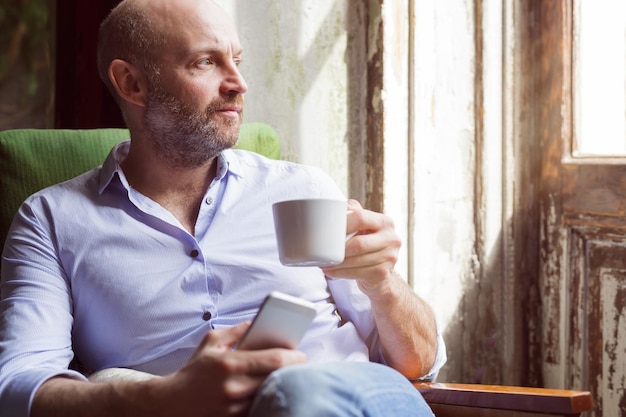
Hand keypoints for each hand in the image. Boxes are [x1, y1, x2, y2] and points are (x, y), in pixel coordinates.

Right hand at [154, 322, 306, 416]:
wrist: (170, 404)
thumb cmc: (193, 370)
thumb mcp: (211, 343)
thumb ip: (237, 330)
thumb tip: (258, 322)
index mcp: (230, 364)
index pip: (274, 360)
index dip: (293, 356)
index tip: (301, 353)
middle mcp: (234, 387)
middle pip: (276, 378)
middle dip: (290, 371)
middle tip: (298, 365)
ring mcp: (234, 407)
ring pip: (269, 395)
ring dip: (278, 385)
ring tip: (286, 377)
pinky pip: (259, 408)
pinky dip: (266, 399)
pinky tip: (269, 391)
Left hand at [321, 199, 400, 295]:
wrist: (380, 270)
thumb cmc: (366, 242)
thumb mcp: (363, 225)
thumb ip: (353, 212)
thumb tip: (336, 205)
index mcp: (385, 222)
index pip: (361, 218)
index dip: (342, 224)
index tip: (326, 230)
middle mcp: (392, 238)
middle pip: (359, 244)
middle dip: (338, 249)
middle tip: (323, 251)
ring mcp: (390, 257)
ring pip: (357, 261)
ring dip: (336, 264)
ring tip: (323, 262)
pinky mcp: (383, 274)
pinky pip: (358, 274)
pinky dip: (341, 273)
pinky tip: (331, 271)